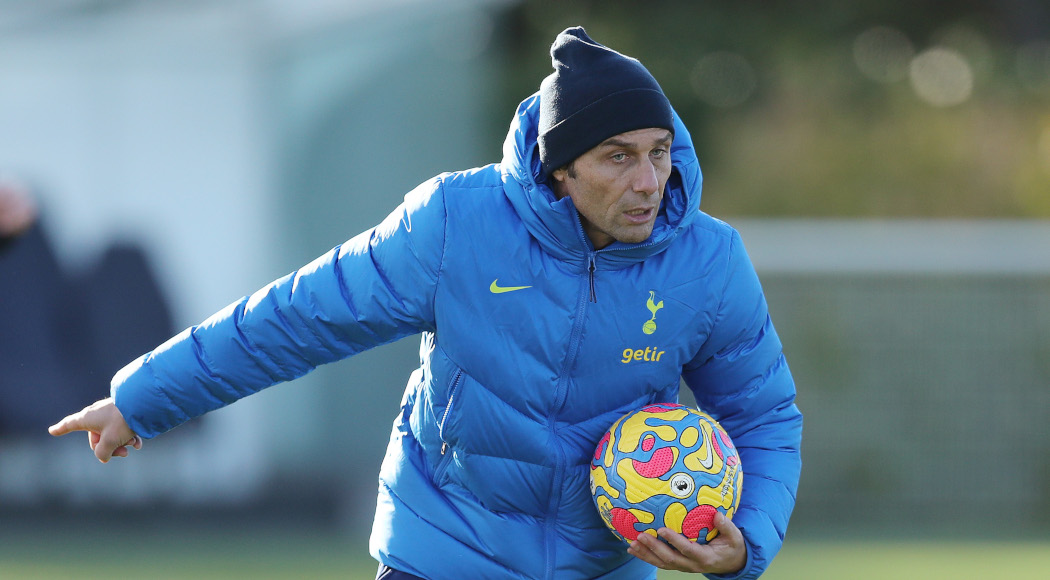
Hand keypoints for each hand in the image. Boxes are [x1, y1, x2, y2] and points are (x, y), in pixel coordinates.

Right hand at [48, 397, 142, 462]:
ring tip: (133, 445)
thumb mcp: (110, 441)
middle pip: (96, 437)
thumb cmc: (122, 420)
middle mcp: (96, 414)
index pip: (70, 424)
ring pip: (111, 434)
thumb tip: (104, 456)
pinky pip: (122, 429)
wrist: (144, 403)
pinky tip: (138, 443)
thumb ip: (102, 453)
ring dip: (121, 443)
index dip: (61, 429)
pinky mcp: (124, 412)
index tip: (52, 430)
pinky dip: (129, 437)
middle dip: (109, 448)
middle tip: (123, 453)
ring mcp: (111, 413)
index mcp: (87, 418)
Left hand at [628, 512, 746, 574]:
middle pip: (670, 559)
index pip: (687, 549)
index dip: (674, 541)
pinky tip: (634, 550)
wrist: (731, 563)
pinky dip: (646, 557)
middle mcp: (692, 565)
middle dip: (654, 548)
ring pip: (662, 563)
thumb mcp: (735, 537)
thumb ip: (726, 526)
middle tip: (640, 536)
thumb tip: (717, 514)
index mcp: (705, 557)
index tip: (661, 529)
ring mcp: (684, 566)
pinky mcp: (679, 565)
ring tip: (632, 544)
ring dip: (646, 554)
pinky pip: (660, 563)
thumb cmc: (732, 547)